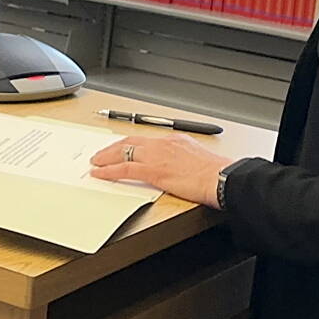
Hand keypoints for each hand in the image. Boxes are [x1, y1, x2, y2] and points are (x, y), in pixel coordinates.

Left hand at [88, 134, 234, 206]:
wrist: (222, 178)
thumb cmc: (216, 174)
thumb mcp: (198, 160)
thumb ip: (182, 160)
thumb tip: (177, 168)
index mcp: (174, 140)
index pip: (144, 140)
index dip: (128, 144)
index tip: (119, 148)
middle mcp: (163, 144)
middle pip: (130, 142)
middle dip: (112, 148)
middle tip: (100, 154)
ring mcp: (157, 156)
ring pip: (123, 152)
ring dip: (106, 157)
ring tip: (96, 162)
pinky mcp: (154, 171)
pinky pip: (125, 168)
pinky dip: (109, 170)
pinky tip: (100, 173)